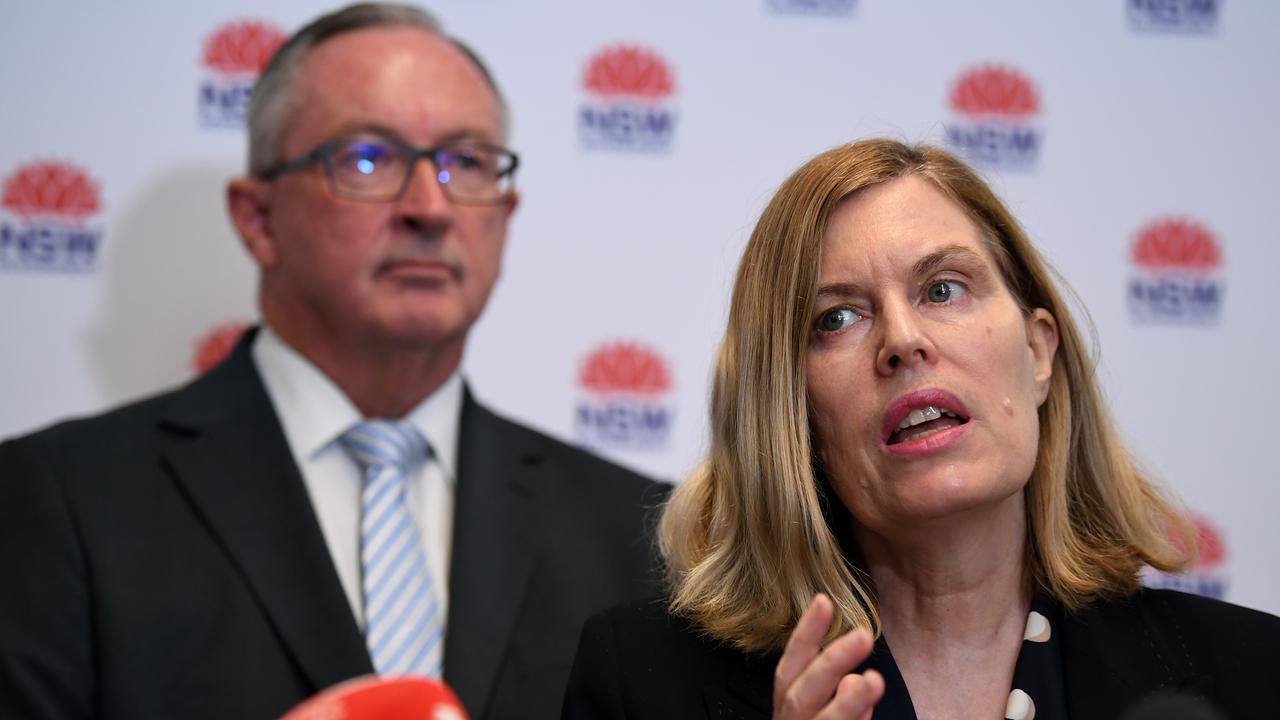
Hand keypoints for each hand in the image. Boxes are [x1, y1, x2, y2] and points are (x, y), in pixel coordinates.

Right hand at [773, 593, 884, 719]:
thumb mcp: (824, 712)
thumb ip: (841, 697)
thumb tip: (854, 678)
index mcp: (789, 700)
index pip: (794, 662)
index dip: (807, 632)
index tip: (823, 600)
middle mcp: (789, 718)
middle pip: (803, 690)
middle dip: (831, 662)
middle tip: (863, 636)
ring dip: (848, 702)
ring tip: (874, 680)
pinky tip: (868, 711)